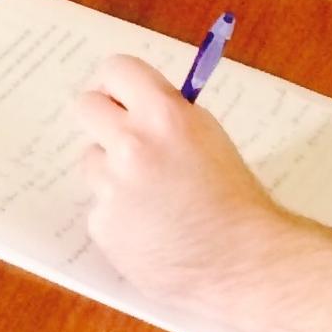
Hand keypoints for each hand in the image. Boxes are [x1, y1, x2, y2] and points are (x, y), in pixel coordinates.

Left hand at [70, 54, 292, 310]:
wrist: (244, 261)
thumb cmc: (236, 199)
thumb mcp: (208, 136)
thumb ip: (168, 115)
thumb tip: (135, 104)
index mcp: (164, 115)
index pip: (116, 70)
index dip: (118, 84)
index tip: (121, 97)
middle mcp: (131, 144)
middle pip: (86, 107)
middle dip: (103, 119)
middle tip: (123, 139)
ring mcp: (112, 186)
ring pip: (92, 162)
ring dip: (112, 173)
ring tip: (152, 198)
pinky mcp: (103, 225)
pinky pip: (100, 207)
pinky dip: (120, 215)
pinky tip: (151, 229)